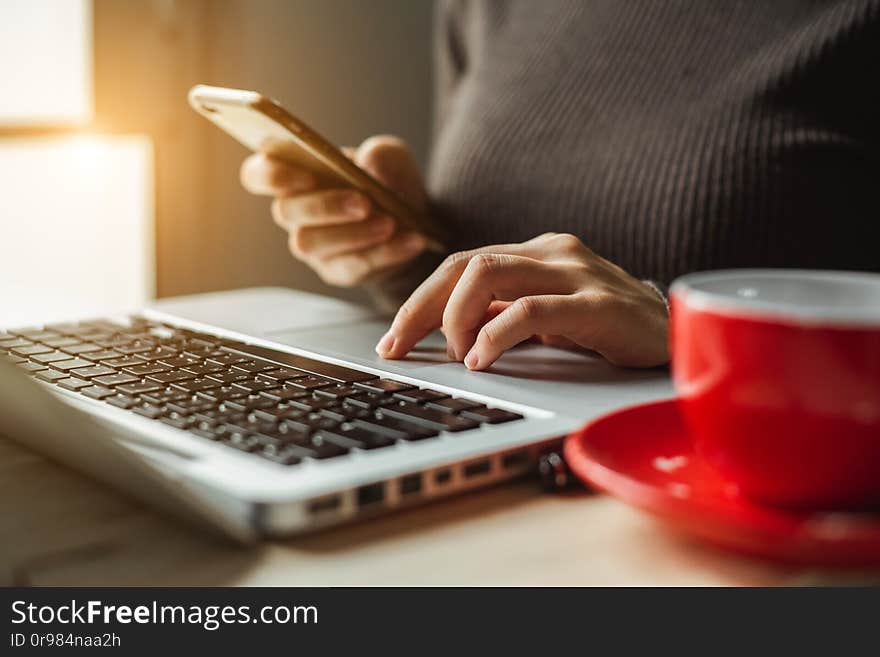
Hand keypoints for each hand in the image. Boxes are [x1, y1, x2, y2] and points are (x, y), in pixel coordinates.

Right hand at [240, 135, 428, 285]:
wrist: (414, 223)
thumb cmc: (388, 182)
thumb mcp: (392, 158)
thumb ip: (381, 153)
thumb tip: (369, 162)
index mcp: (296, 175)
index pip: (257, 175)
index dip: (271, 175)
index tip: (304, 175)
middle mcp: (295, 213)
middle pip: (286, 212)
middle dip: (325, 206)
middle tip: (364, 202)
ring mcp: (313, 246)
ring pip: (311, 244)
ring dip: (353, 234)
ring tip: (390, 223)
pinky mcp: (337, 271)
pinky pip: (351, 267)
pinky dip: (383, 254)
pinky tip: (411, 241)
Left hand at [375, 233, 668, 368]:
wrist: (679, 335)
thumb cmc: (609, 328)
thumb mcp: (547, 318)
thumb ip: (504, 313)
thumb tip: (446, 330)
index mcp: (534, 252)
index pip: (459, 265)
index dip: (418, 301)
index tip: (392, 339)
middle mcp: (551, 252)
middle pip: (462, 265)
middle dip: (419, 308)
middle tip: (398, 348)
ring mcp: (575, 272)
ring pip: (486, 274)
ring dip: (454, 318)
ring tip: (455, 355)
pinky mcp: (597, 302)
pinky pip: (530, 310)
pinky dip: (494, 335)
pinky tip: (482, 359)